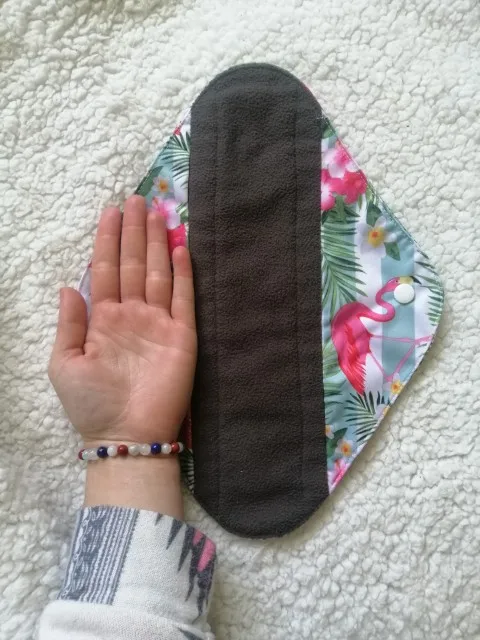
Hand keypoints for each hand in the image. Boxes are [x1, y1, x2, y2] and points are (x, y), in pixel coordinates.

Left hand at [49, 195, 196, 447]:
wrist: (127, 435)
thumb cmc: (92, 403)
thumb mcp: (65, 364)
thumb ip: (69, 324)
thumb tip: (67, 286)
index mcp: (103, 319)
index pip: (106, 270)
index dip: (108, 241)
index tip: (110, 211)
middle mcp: (132, 314)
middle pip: (134, 264)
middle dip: (133, 232)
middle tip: (136, 198)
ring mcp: (159, 323)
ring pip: (159, 273)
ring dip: (157, 243)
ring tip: (156, 213)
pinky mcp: (183, 336)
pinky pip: (184, 298)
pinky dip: (183, 274)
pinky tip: (180, 249)